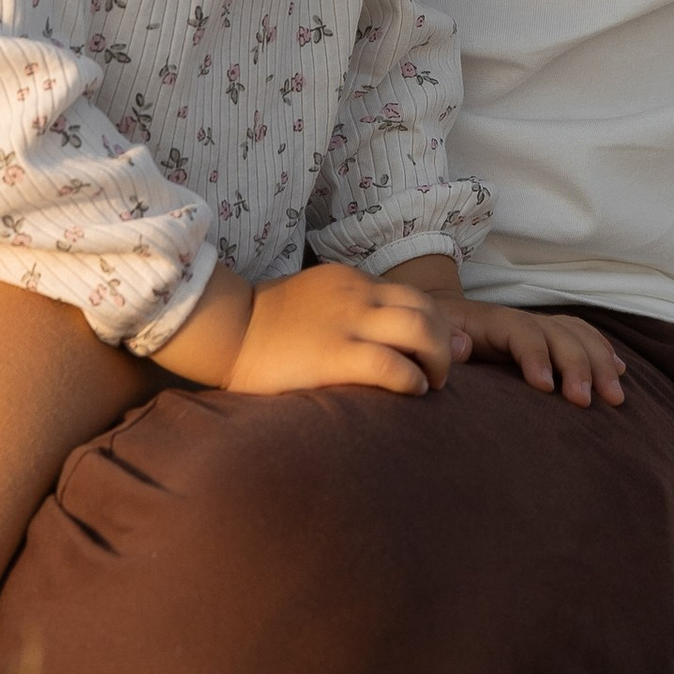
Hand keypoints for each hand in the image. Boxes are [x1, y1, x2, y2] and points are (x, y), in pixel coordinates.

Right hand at [222, 264, 457, 397]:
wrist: (228, 329)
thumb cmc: (268, 325)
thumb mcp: (317, 301)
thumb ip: (351, 310)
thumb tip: (386, 336)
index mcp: (353, 281)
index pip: (414, 296)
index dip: (437, 324)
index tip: (443, 350)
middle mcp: (357, 295)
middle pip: (428, 309)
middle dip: (446, 342)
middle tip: (442, 371)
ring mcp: (347, 324)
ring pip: (420, 330)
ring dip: (438, 359)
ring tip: (432, 383)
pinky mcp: (334, 356)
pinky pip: (390, 366)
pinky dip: (412, 380)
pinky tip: (412, 391)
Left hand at [448, 303, 626, 405]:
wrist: (437, 317)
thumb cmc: (433, 337)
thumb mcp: (430, 337)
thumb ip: (445, 342)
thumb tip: (463, 346)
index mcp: (491, 321)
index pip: (522, 332)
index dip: (536, 356)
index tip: (546, 387)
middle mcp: (520, 320)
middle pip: (559, 334)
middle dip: (577, 366)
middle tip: (586, 402)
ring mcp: (536, 327)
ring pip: (577, 335)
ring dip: (599, 362)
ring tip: (614, 395)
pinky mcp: (545, 337)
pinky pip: (581, 337)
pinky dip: (602, 351)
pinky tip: (618, 371)